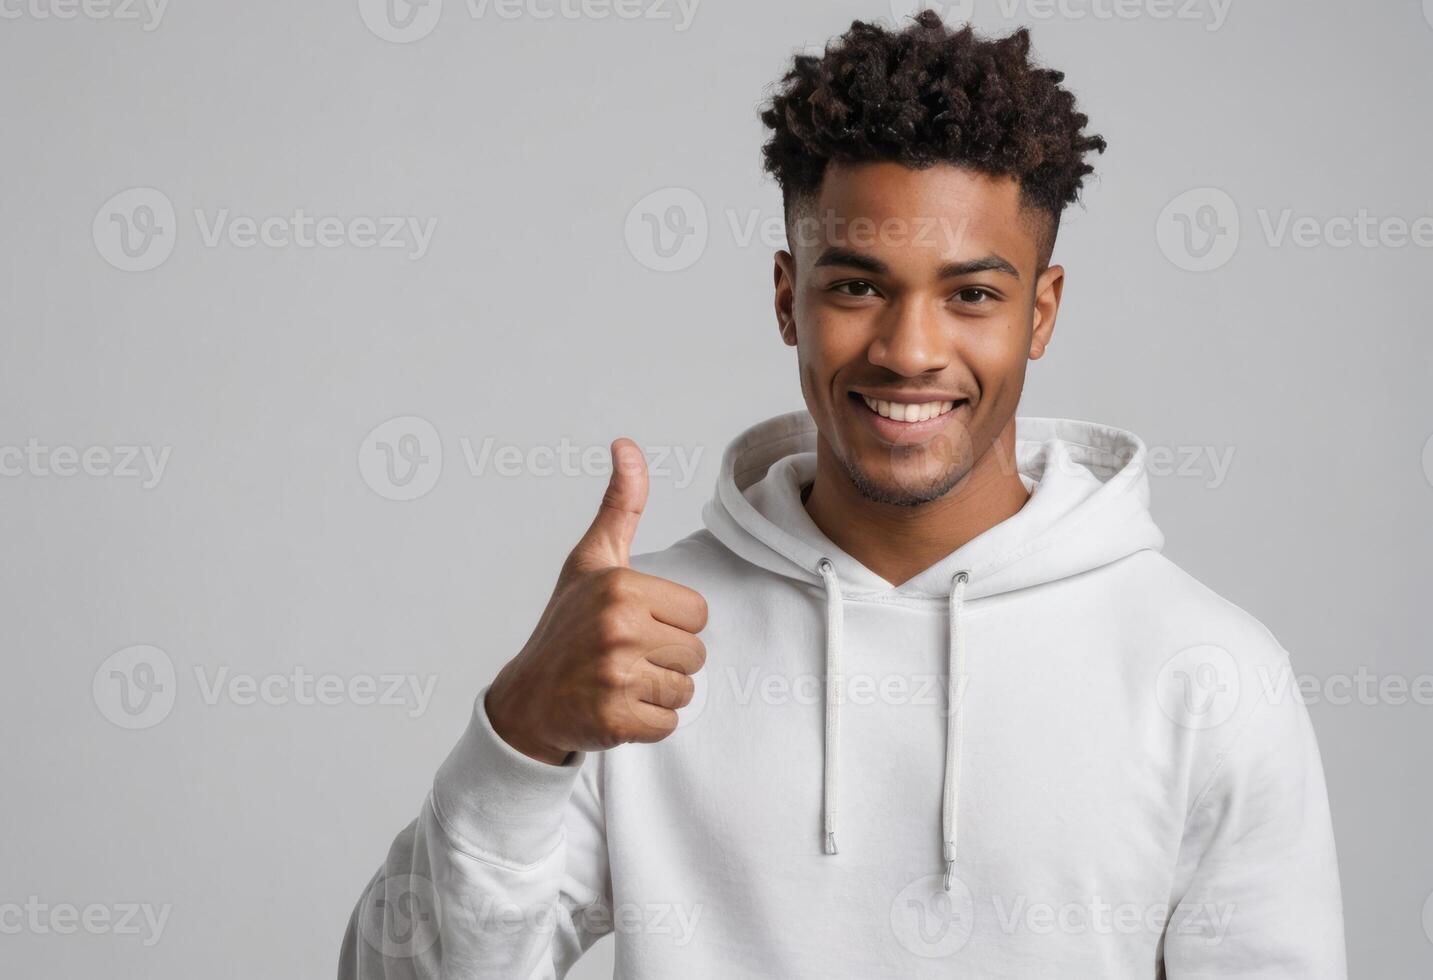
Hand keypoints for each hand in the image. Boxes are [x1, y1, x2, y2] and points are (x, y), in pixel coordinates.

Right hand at [485, 438, 708, 764]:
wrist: (527, 697)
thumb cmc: (567, 625)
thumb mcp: (592, 560)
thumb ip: (621, 504)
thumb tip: (626, 444)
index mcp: (622, 587)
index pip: (698, 613)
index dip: (671, 623)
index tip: (635, 626)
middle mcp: (619, 628)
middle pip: (696, 653)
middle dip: (667, 660)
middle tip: (624, 657)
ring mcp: (616, 677)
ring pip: (686, 690)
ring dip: (658, 693)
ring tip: (619, 682)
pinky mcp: (615, 720)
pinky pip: (668, 724)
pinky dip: (648, 723)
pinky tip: (615, 708)